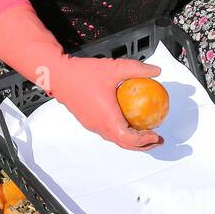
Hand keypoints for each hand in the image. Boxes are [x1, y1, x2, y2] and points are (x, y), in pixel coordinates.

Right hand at [47, 55, 163, 149]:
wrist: (58, 75)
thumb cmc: (83, 73)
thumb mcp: (114, 68)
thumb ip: (137, 69)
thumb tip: (156, 70)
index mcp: (107, 119)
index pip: (130, 139)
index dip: (145, 141)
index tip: (156, 135)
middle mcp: (99, 126)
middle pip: (124, 144)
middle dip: (143, 146)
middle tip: (156, 140)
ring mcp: (93, 126)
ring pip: (115, 139)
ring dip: (131, 140)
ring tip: (144, 134)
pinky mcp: (88, 121)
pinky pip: (108, 132)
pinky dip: (121, 133)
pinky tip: (127, 121)